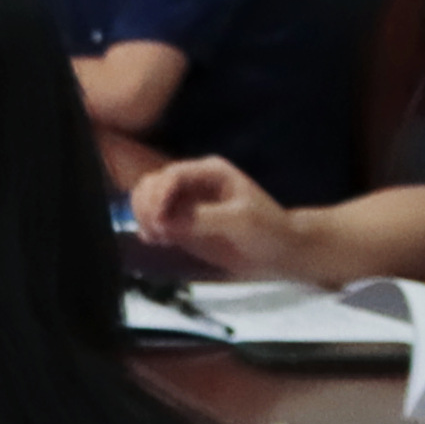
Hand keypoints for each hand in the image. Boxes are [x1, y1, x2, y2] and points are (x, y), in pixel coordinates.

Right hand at [125, 156, 291, 271]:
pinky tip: (156, 241)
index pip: (173, 175)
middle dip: (147, 206)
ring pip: (147, 199)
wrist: (280, 251)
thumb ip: (202, 218)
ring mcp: (185, 202)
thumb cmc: (267, 231)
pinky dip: (147, 228)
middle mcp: (193, 182)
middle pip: (152, 183)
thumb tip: (165, 222)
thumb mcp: (240, 222)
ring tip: (157, 238)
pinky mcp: (181, 222)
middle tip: (157, 233)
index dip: (159, 195)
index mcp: (209, 172)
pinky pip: (153, 219)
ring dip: (143, 216)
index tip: (159, 222)